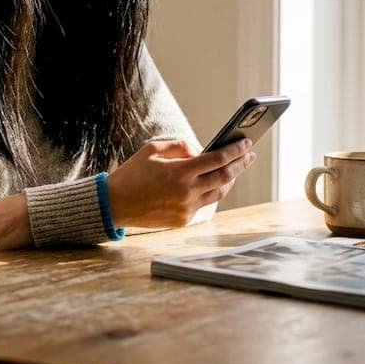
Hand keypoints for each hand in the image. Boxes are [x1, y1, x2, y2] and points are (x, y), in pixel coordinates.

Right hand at [106, 139, 255, 227]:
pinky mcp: (182, 220)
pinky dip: (211, 191)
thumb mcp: (153, 149)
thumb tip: (202, 151)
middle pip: (225, 177)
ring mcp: (186, 209)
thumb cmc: (132, 173)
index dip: (236, 150)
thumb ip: (181, 146)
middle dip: (241, 164)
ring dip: (230, 179)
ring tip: (236, 168)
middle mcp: (186, 192)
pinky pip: (203, 204)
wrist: (114, 204)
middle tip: (250, 155)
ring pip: (219, 193)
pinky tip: (213, 182)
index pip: (218, 159)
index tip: (247, 143)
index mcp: (179, 172)